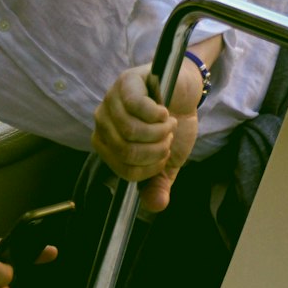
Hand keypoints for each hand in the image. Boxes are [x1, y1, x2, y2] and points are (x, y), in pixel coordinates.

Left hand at [91, 53, 208, 212]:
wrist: (185, 91)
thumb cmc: (172, 125)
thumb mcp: (169, 160)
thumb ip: (159, 183)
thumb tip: (156, 205)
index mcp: (107, 144)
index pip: (125, 170)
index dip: (151, 167)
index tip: (164, 154)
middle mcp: (103, 122)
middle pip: (126, 151)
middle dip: (157, 149)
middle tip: (168, 137)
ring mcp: (111, 100)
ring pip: (130, 131)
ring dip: (160, 132)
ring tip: (169, 124)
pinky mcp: (126, 82)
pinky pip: (138, 107)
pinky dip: (158, 115)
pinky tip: (165, 111)